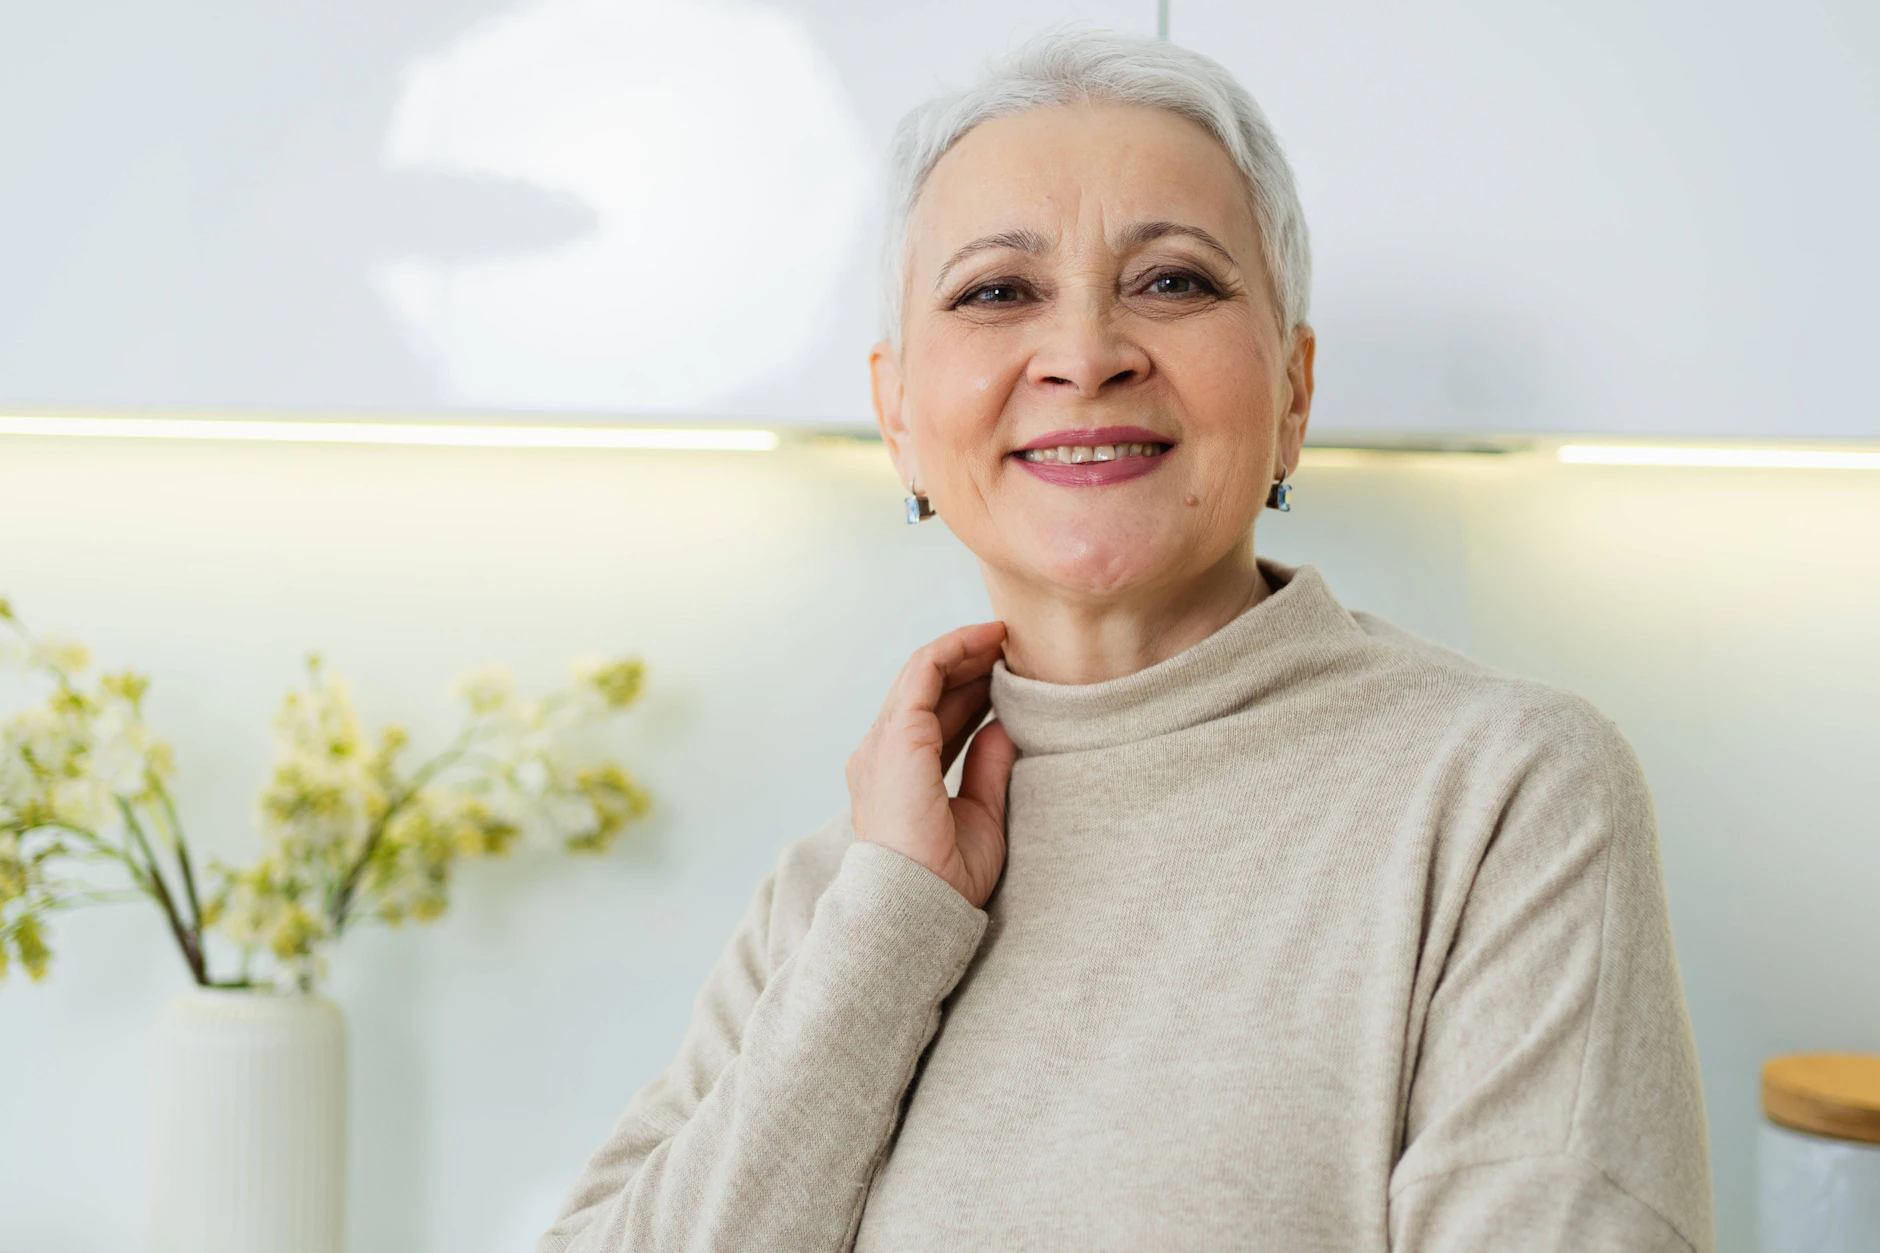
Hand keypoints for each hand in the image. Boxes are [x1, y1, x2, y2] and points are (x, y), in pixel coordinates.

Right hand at [845, 622, 1017, 907]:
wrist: (921, 905)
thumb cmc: (946, 880)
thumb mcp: (979, 816)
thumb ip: (986, 770)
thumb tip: (1003, 730)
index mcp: (896, 775)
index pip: (933, 718)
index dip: (968, 691)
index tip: (1006, 675)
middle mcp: (881, 753)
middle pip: (927, 691)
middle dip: (968, 664)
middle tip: (1010, 646)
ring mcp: (884, 742)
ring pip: (924, 674)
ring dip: (964, 650)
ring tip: (1004, 636)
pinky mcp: (898, 735)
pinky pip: (924, 672)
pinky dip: (955, 649)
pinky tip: (988, 639)